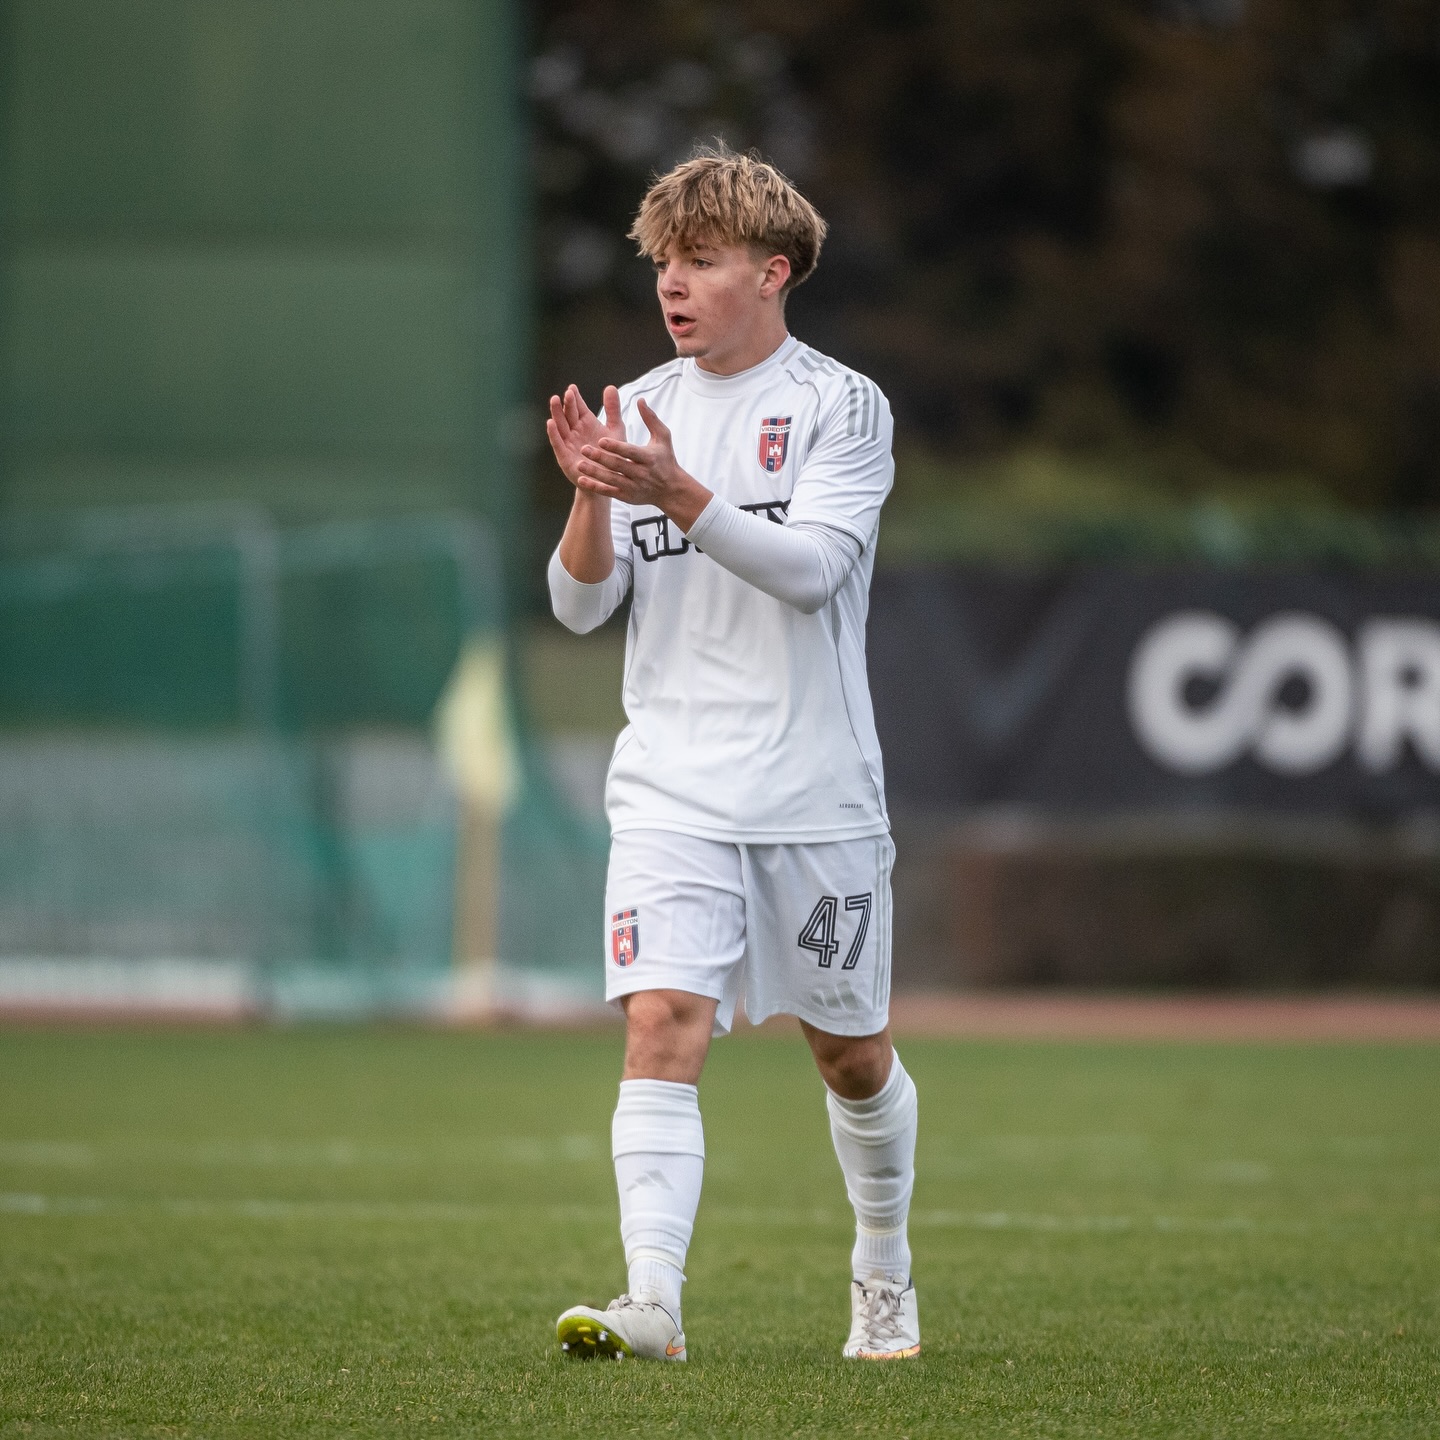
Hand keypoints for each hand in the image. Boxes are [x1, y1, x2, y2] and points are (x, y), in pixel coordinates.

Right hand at [547, 384, 623, 488]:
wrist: (609, 480)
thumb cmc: (613, 454)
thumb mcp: (616, 429)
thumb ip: (613, 410)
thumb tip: (611, 386)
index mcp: (586, 422)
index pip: (578, 407)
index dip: (575, 398)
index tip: (573, 388)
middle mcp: (575, 430)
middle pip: (568, 414)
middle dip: (567, 403)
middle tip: (568, 393)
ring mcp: (568, 443)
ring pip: (560, 425)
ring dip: (556, 413)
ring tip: (554, 400)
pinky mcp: (564, 456)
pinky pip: (558, 443)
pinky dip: (553, 433)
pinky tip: (550, 423)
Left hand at [575, 399, 711, 531]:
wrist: (671, 490)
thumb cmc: (666, 459)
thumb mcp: (663, 437)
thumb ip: (651, 419)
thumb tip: (640, 400)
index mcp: (649, 458)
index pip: (630, 452)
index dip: (616, 447)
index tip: (600, 440)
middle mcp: (641, 474)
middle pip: (618, 466)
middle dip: (601, 458)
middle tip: (584, 449)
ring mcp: (633, 487)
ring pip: (611, 479)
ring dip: (594, 473)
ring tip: (579, 464)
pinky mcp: (627, 497)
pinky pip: (609, 492)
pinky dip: (595, 487)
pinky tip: (582, 480)